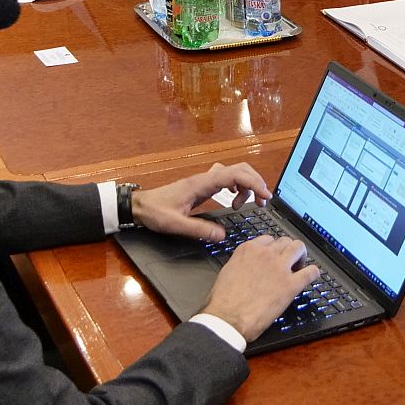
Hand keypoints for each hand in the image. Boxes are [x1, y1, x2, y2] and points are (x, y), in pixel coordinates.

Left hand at [130, 162, 273, 241]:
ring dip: (247, 185)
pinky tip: (234, 199)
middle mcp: (205, 178)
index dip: (254, 183)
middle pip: (240, 169)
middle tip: (261, 202)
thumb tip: (221, 235)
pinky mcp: (203, 185)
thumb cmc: (155, 212)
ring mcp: (205, 180)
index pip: (235, 175)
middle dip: (256, 182)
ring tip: (245, 205)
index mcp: (201, 184)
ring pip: (235, 172)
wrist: (140, 205)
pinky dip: (237, 186)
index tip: (265, 197)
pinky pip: (227, 178)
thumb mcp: (176, 225)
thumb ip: (199, 230)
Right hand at [202, 235, 320, 340]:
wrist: (228, 318)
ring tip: (300, 265)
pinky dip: (313, 273)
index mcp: (248, 250)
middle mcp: (265, 254)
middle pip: (285, 241)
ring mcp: (279, 268)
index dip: (273, 248)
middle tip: (288, 261)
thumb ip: (242, 263)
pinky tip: (310, 277)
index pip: (268, 239)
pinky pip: (310, 272)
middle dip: (288, 250)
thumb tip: (250, 266)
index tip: (275, 255)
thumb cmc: (223, 300)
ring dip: (301, 256)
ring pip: (299, 248)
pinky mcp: (291, 285)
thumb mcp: (228, 271)